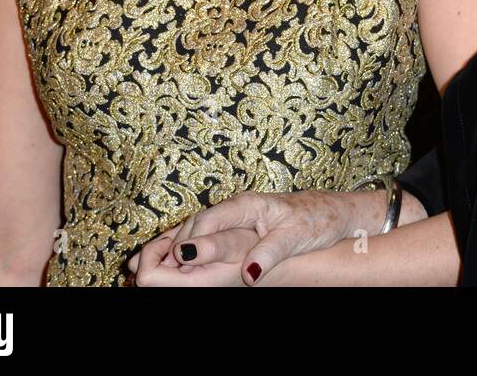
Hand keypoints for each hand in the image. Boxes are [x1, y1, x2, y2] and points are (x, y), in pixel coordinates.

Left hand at [128, 226, 260, 286]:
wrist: (269, 259)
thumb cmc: (253, 248)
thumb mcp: (236, 243)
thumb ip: (210, 247)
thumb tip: (182, 251)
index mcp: (192, 285)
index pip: (147, 277)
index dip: (152, 253)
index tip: (170, 240)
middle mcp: (186, 287)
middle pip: (147, 269)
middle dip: (159, 247)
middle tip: (181, 236)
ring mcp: (186, 281)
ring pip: (156, 263)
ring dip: (167, 246)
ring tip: (191, 238)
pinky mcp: (187, 274)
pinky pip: (165, 262)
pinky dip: (170, 249)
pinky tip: (188, 242)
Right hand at [163, 189, 383, 285]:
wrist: (332, 210)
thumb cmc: (316, 220)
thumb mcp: (295, 237)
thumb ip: (270, 253)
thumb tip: (249, 273)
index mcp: (247, 205)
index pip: (208, 221)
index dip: (190, 241)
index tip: (175, 259)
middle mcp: (235, 207)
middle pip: (194, 225)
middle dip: (170, 245)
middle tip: (145, 269)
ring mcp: (234, 215)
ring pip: (194, 230)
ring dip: (170, 247)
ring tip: (145, 267)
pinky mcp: (235, 225)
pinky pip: (203, 235)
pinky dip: (185, 246)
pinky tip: (169, 259)